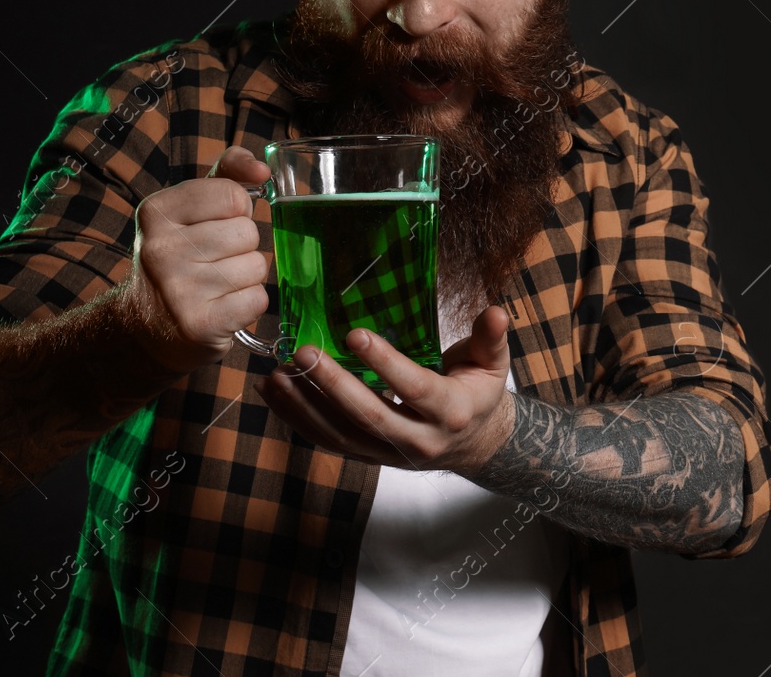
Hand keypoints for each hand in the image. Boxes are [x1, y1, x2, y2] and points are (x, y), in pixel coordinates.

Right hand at [123, 145, 271, 373]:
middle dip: (242, 246)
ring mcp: (179, 289)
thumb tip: (261, 169)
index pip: (233, 196)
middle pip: (248, 232)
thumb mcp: (190, 206)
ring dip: (247, 276)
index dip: (236, 211)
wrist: (146, 323)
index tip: (216, 224)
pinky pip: (257, 299)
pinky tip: (223, 305)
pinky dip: (249, 303)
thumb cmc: (180, 255)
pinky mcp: (199, 324)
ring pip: (256, 266)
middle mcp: (162, 249)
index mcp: (157, 212)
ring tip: (217, 284)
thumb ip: (227, 173)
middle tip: (214, 260)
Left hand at [258, 305, 516, 475]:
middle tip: (303, 353)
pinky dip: (298, 420)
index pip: (414, 388)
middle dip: (333, 385)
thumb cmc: (478, 393)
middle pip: (370, 417)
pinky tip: (274, 394)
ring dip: (305, 406)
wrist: (476, 444)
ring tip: (277, 375)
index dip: (385, 363)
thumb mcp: (492, 364)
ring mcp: (391, 455)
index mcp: (451, 412)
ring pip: (343, 435)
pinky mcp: (370, 458)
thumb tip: (496, 313)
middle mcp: (419, 440)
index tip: (354, 334)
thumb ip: (490, 338)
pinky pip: (330, 442)